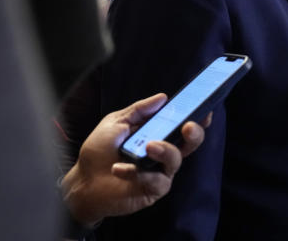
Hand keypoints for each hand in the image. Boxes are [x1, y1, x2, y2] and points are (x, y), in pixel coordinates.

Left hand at [60, 94, 207, 227]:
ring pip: (175, 160)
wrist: (82, 181)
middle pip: (190, 143)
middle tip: (188, 127)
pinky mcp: (153, 190)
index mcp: (158, 134)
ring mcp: (160, 172)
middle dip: (194, 134)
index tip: (205, 109)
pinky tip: (119, 169)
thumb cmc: (98, 151)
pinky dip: (138, 173)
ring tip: (148, 147)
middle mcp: (163, 153)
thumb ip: (138, 110)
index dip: (197, 118)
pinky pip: (156, 181)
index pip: (182, 125)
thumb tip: (163, 98)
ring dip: (164, 151)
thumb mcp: (115, 123)